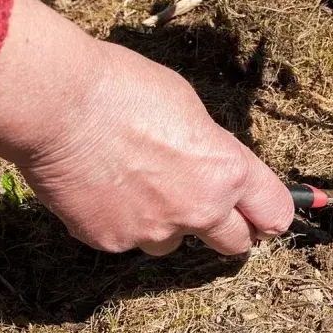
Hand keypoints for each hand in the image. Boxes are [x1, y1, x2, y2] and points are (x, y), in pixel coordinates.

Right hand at [0, 0, 292, 254]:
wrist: (59, 106)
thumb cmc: (124, 89)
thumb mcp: (189, 108)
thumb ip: (210, 149)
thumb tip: (211, 163)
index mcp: (227, 172)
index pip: (274, 212)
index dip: (270, 212)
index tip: (267, 213)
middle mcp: (198, 210)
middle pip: (234, 243)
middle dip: (226, 228)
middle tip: (207, 208)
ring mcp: (152, 232)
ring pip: (171, 241)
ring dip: (165, 222)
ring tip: (134, 181)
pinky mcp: (110, 243)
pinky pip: (125, 238)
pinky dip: (118, 219)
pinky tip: (100, 185)